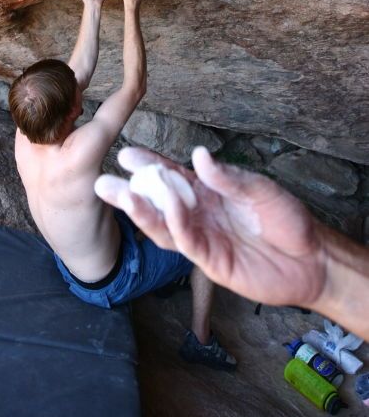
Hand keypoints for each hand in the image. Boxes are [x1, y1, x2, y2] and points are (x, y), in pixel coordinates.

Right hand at [95, 146, 326, 308]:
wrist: (312, 260)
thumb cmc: (287, 219)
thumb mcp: (260, 190)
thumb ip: (228, 177)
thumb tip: (198, 155)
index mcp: (207, 191)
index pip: (172, 175)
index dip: (149, 164)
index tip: (125, 154)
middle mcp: (198, 214)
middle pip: (157, 202)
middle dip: (130, 192)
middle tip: (103, 182)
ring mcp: (202, 239)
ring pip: (163, 226)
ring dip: (141, 212)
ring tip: (120, 196)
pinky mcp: (211, 262)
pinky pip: (187, 242)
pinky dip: (175, 225)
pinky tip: (166, 208)